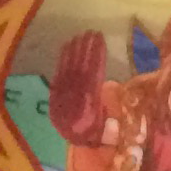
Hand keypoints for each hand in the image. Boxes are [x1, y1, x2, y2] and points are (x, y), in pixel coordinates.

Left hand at [48, 28, 108, 142]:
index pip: (92, 72)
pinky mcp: (56, 90)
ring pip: (69, 66)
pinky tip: (66, 45)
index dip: (96, 54)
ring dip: (75, 49)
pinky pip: (59, 70)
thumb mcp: (103, 127)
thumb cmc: (92, 131)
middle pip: (80, 65)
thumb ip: (108, 119)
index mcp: (88, 102)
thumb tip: (115, 110)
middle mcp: (74, 94)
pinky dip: (62, 57)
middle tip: (91, 31)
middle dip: (86, 47)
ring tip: (81, 34)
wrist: (70, 139)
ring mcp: (63, 91)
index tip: (100, 39)